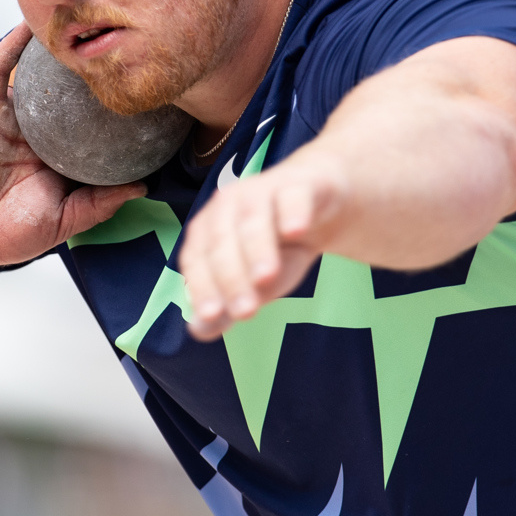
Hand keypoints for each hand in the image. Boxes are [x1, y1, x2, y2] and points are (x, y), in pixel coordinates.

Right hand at [0, 22, 144, 268]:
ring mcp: (10, 118)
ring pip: (32, 74)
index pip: (89, 123)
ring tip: (78, 21)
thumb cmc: (11, 234)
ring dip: (50, 49)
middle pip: (65, 92)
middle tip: (116, 41)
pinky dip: (9, 47)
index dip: (111, 106)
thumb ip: (101, 203)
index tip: (141, 85)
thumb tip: (143, 186)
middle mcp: (37, 130)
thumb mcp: (65, 221)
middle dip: (87, 68)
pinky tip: (27, 27)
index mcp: (59, 153)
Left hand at [178, 155, 349, 339]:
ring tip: (266, 278)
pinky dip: (293, 212)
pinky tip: (295, 231)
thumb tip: (199, 330)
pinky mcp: (299, 184)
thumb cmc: (280, 245)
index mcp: (208, 228)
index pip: (197, 259)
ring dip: (257, 248)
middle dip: (232, 277)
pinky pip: (293, 196)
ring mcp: (263, 190)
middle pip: (223, 241)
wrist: (319, 201)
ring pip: (253, 218)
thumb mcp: (257, 282)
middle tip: (245, 311)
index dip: (202, 286)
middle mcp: (228, 205)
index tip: (212, 316)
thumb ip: (230, 305)